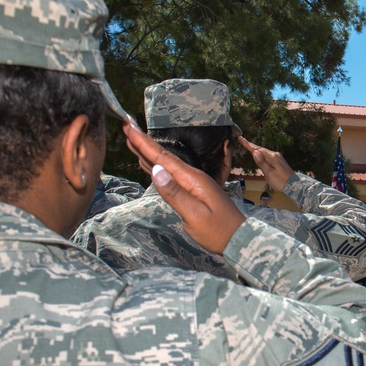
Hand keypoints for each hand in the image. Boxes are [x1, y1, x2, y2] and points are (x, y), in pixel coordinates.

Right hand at [124, 122, 245, 253]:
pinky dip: (156, 166)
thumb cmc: (218, 231)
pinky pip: (170, 174)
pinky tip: (148, 163)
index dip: (143, 143)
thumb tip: (156, 170)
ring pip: (165, 164)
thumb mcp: (195, 215)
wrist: (239, 239)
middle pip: (163, 156)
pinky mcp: (192, 192)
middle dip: (143, 142)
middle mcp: (192, 177)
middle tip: (126, 125)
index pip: (163, 157)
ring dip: (147, 152)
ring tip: (132, 139)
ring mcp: (193, 184)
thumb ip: (175, 193)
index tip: (128, 126)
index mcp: (193, 179)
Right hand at [238, 136, 293, 191]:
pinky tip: (259, 154)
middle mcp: (275, 155)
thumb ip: (261, 162)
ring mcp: (278, 157)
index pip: (257, 149)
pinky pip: (267, 156)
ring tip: (248, 146)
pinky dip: (261, 154)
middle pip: (260, 149)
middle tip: (242, 140)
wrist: (294, 185)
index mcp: (272, 157)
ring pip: (264, 152)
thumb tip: (254, 152)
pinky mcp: (279, 161)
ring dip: (256, 149)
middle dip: (251, 145)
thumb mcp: (269, 173)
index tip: (241, 138)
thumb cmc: (280, 181)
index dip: (248, 144)